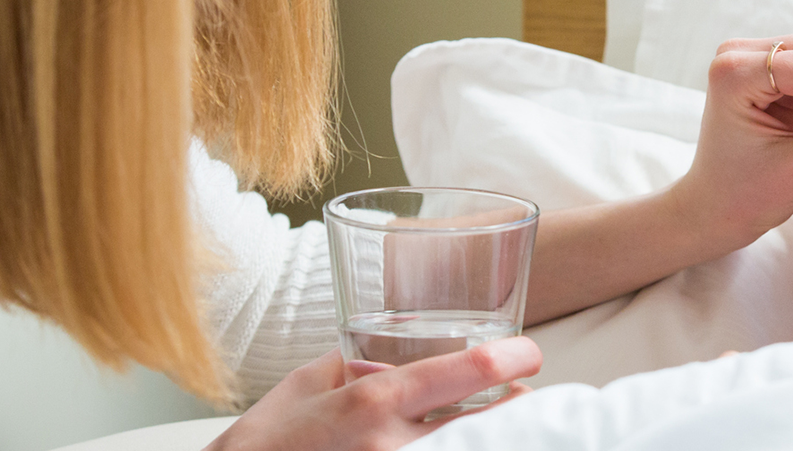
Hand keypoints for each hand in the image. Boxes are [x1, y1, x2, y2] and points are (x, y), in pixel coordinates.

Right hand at [205, 337, 540, 450]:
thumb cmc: (264, 442)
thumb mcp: (307, 385)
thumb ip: (354, 362)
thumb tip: (389, 350)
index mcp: (374, 403)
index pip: (469, 370)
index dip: (515, 358)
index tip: (528, 355)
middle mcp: (393, 447)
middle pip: (493, 426)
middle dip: (520, 412)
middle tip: (525, 402)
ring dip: (496, 438)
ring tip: (501, 426)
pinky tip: (469, 444)